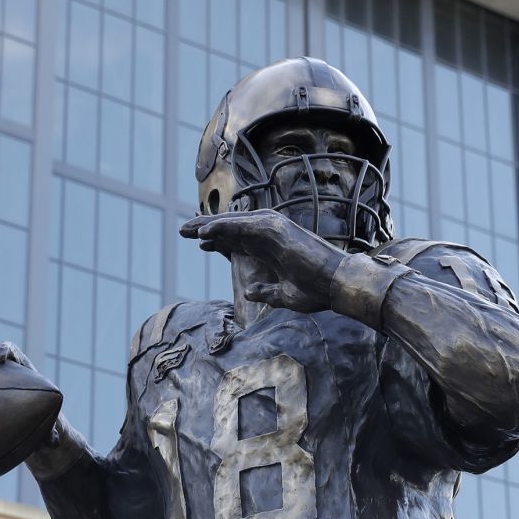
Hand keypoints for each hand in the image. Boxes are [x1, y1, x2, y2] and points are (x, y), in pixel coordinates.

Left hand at [179, 210, 347, 312]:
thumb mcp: (283, 295)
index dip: (218, 239)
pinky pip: (240, 225)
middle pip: (231, 228)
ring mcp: (273, 229)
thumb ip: (266, 292)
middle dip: (207, 228)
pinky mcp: (274, 228)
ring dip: (209, 225)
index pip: (238, 240)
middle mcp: (270, 235)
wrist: (335, 286)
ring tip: (186, 229)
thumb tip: (250, 292)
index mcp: (271, 249)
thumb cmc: (315, 290)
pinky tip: (203, 232)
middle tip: (183, 231)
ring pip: (233, 223)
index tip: (198, 242)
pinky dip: (221, 227)